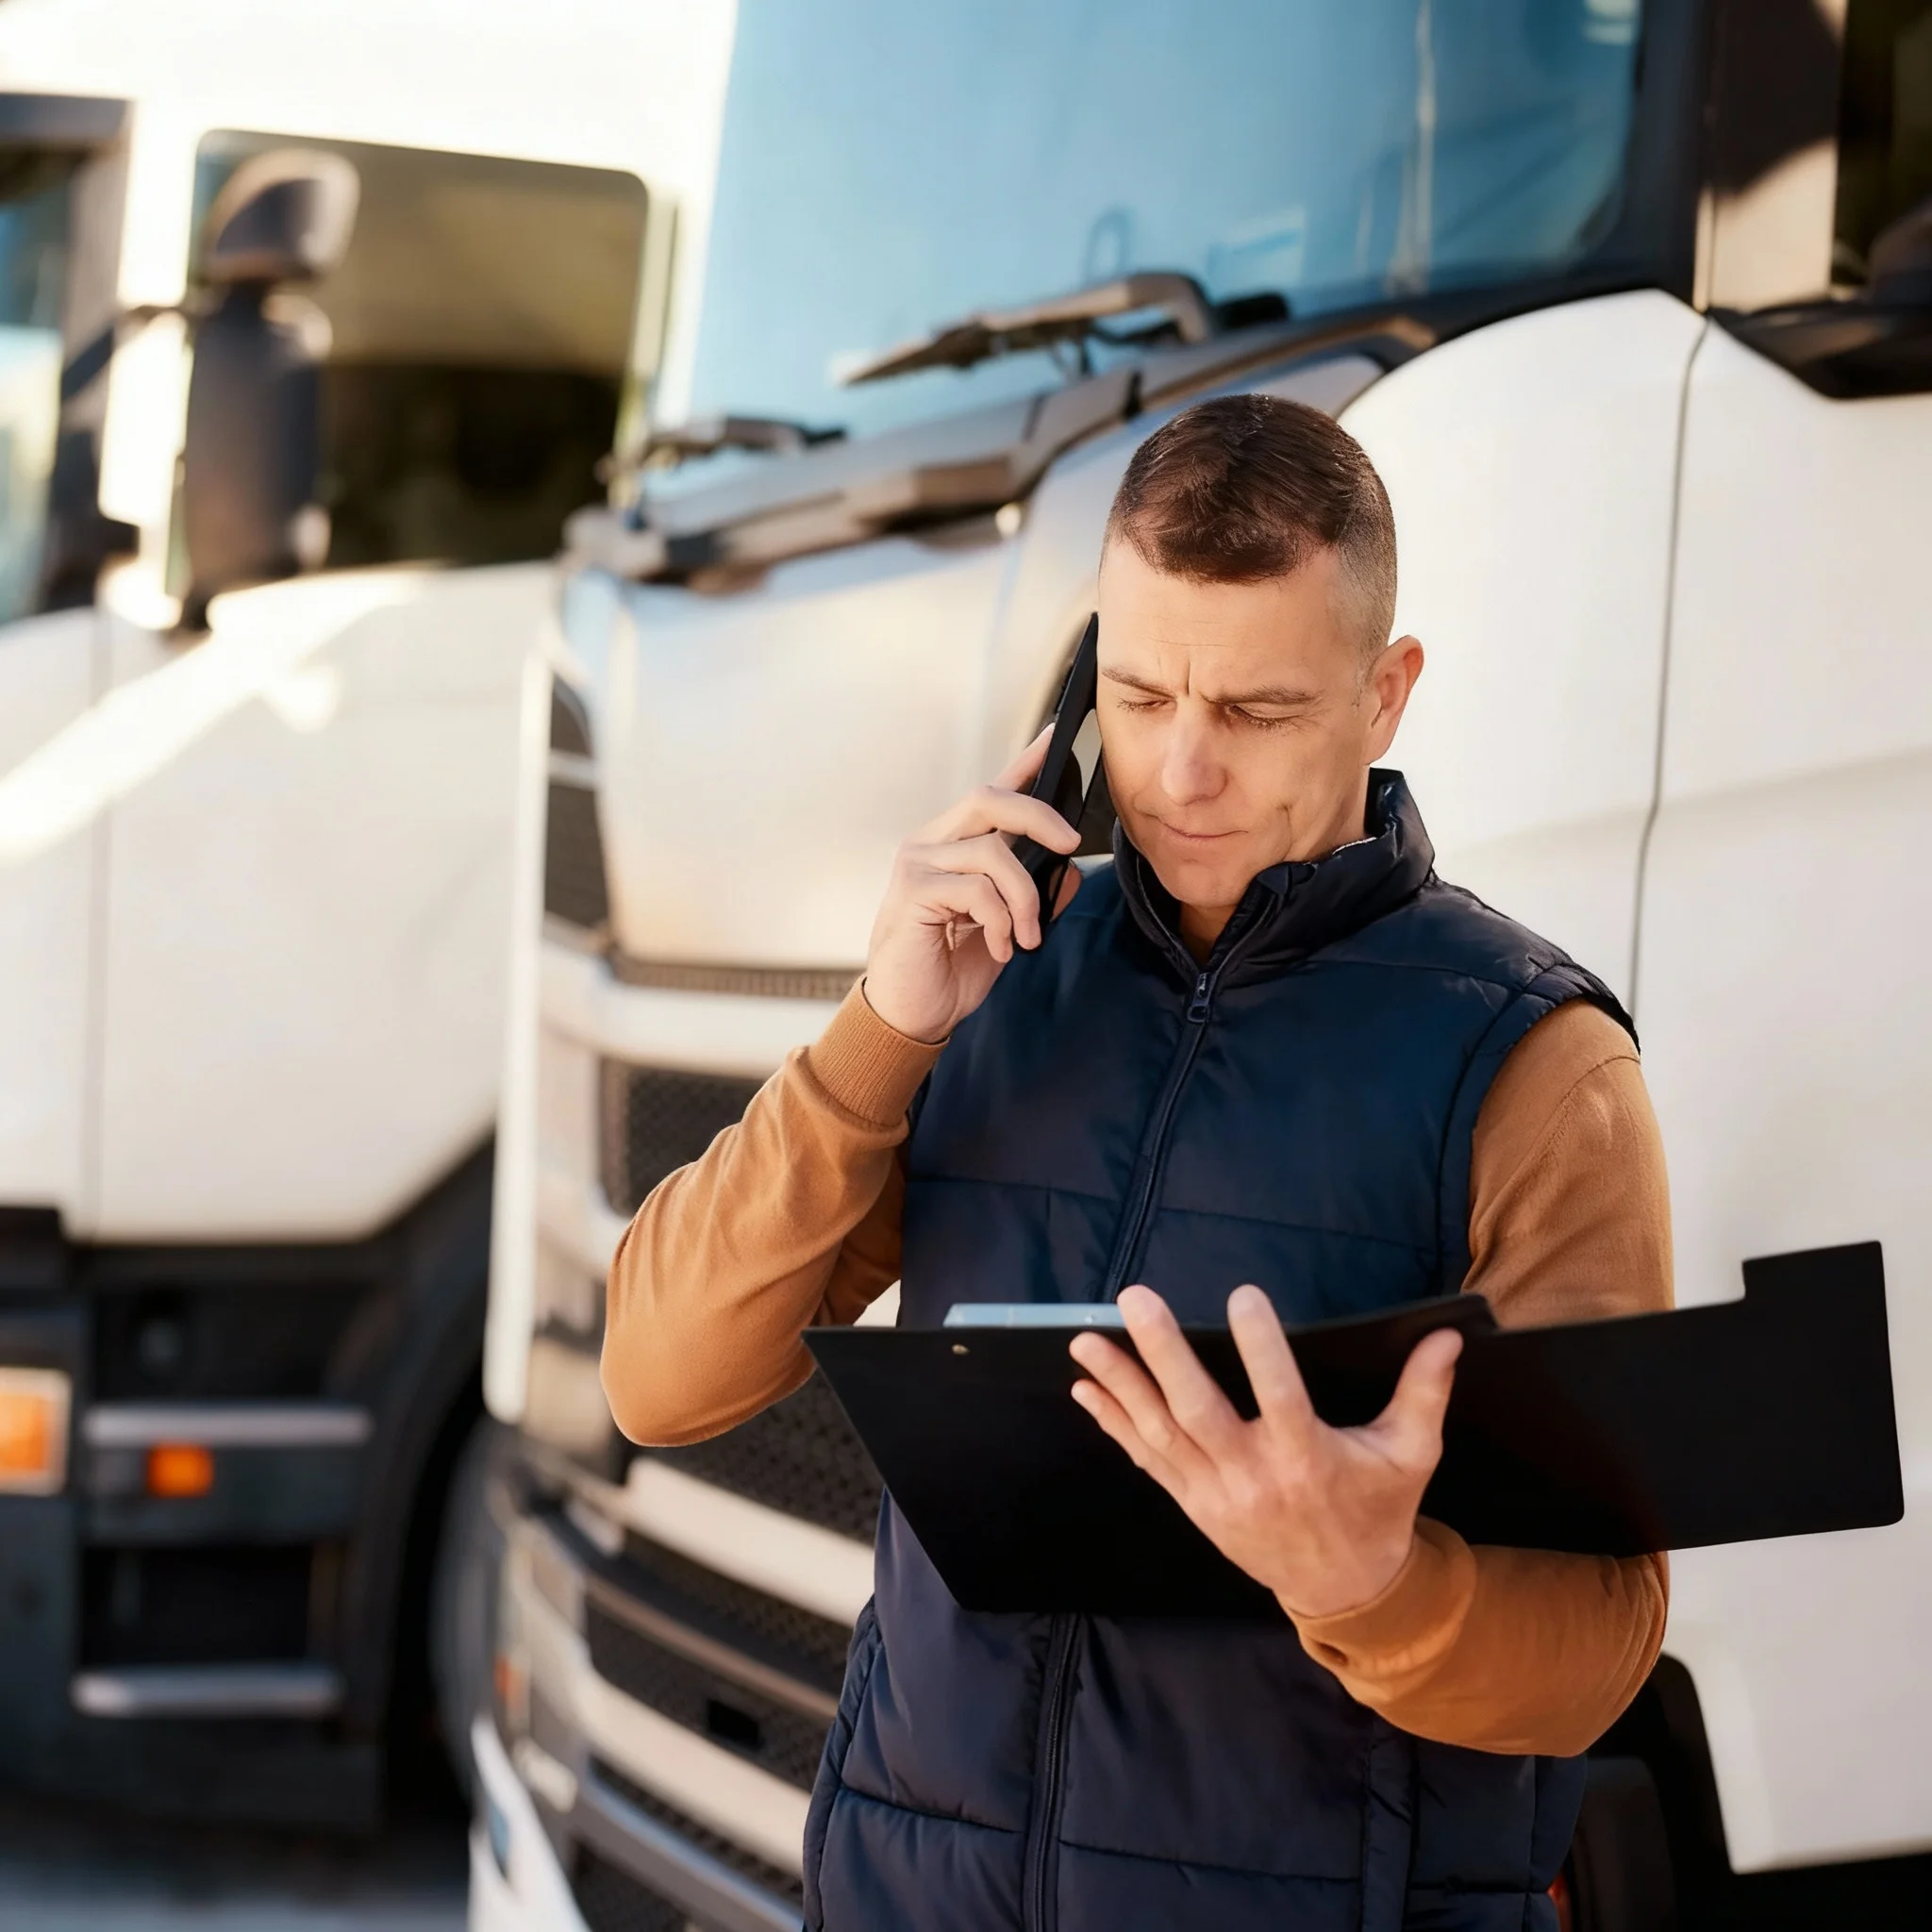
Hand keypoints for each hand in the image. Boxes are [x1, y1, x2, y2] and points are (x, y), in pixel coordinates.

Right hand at [862, 729, 1081, 1043]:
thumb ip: (1036, 898)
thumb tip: (1070, 870)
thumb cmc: (950, 969)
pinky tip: (1001, 949)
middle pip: (988, 799)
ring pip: (992, 851)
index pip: (993, 792)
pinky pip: (976, 889)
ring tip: (1026, 937)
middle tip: (1071, 843)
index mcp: (954, 845)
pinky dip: (1000, 921)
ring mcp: (917, 864)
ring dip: (1024, 897)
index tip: (1058, 736)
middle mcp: (931, 843)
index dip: (1026, 761)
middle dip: (1038, 816)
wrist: (911, 1016)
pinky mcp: (913, 893)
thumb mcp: (1007, 931)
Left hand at [1068, 1283, 1460, 1619]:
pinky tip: (1087, 1388)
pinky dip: (1115, 1424)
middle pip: (1199, 1411)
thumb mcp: (1412, 1455)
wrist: (1347, 1593)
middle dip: (1162, 1354)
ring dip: (1120, 1384)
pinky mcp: (1195, 1504)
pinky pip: (1148, 1460)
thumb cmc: (1379, 1510)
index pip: (1281, 1397)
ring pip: (1160, 1434)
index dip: (1262, 1349)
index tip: (1244, 1295)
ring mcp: (1216, 1494)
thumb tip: (1446, 1336)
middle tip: (1135, 1299)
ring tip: (1085, 1338)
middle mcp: (1254, 1477)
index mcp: (1309, 1460)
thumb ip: (1424, 1393)